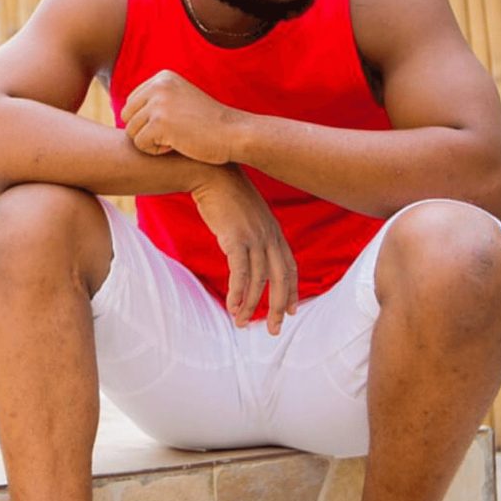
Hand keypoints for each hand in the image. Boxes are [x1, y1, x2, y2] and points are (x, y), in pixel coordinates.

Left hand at [122, 70, 240, 163]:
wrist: (234, 133)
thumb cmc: (208, 124)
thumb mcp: (181, 100)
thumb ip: (156, 100)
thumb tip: (121, 113)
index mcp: (162, 77)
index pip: (132, 103)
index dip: (146, 121)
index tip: (170, 126)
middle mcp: (158, 85)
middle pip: (127, 116)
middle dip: (143, 131)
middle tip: (169, 136)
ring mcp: (158, 103)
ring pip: (131, 131)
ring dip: (150, 142)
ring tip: (174, 140)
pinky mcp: (159, 123)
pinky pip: (140, 144)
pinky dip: (155, 151)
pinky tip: (175, 147)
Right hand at [192, 166, 297, 334]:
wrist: (208, 171)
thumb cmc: (221, 191)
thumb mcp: (244, 212)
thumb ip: (250, 229)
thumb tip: (246, 244)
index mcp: (273, 230)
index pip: (289, 265)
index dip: (291, 290)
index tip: (291, 310)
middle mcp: (269, 235)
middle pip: (280, 277)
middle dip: (279, 306)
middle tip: (275, 329)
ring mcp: (254, 237)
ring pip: (259, 280)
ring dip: (251, 305)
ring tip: (241, 324)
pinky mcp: (235, 238)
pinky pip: (240, 273)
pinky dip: (238, 293)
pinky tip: (232, 307)